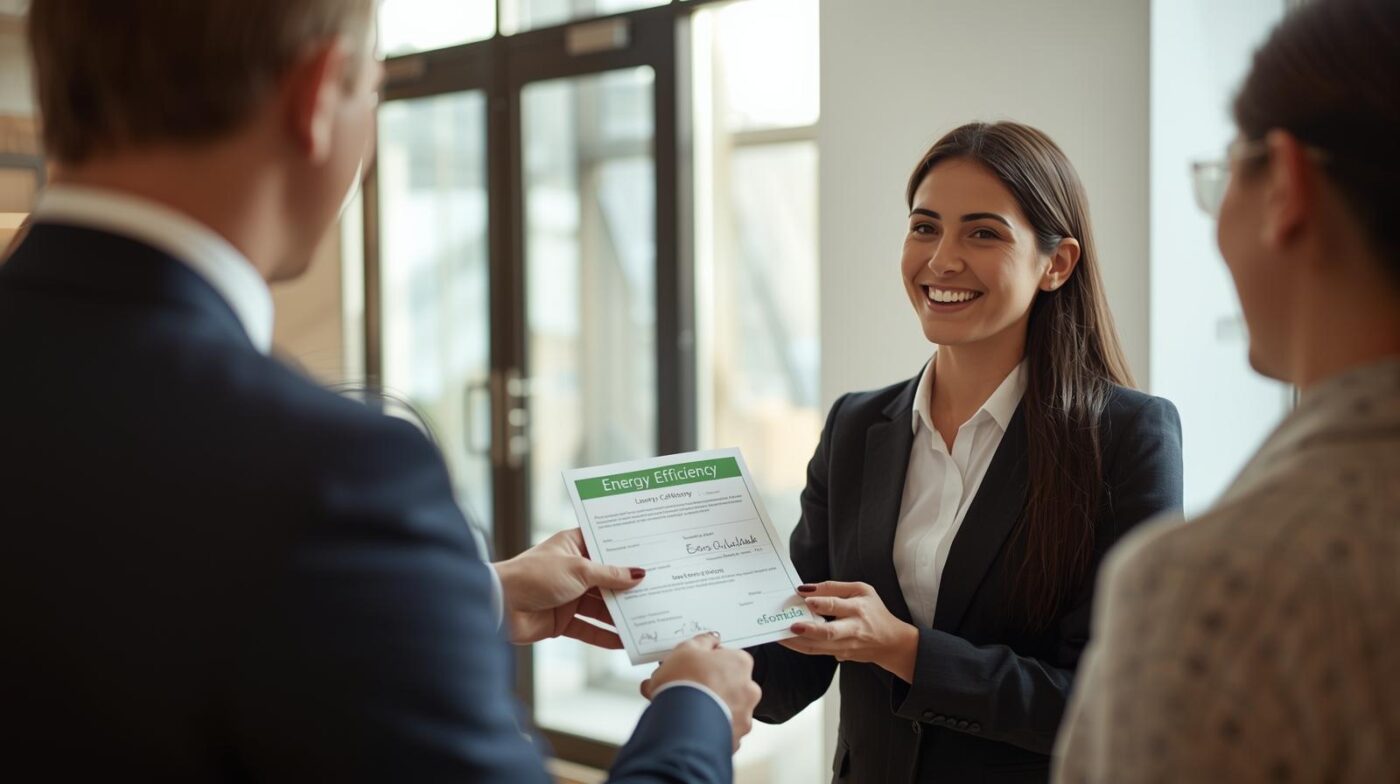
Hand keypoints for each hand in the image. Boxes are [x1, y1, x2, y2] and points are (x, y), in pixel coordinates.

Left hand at [493, 528, 643, 647]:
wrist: (499, 606)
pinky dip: (606, 636)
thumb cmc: (533, 575)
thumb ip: (609, 575)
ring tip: (649, 617)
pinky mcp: (563, 621)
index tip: (652, 553)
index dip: (627, 549)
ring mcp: (569, 596)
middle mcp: (573, 570)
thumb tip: (638, 574)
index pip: (605, 544)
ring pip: (602, 606)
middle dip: (629, 587)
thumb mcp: (578, 570)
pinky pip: (590, 629)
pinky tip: (626, 641)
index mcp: (573, 546)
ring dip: (621, 614)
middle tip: (659, 589)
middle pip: (608, 579)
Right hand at [640, 634, 761, 751]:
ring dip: (708, 707)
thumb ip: (702, 641)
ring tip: (682, 709)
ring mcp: (744, 716)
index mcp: (741, 663)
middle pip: (728, 683)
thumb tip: (710, 639)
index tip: (692, 666)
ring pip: (725, 708)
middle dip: (709, 685)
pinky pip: (720, 730)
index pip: (727, 657)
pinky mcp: (734, 739)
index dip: (706, 661)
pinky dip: (707, 728)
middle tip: (685, 688)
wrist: (681, 723)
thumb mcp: (686, 649)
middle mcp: (749, 690)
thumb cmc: (685, 682)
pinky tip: (689, 725)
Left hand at [780, 581, 919, 682]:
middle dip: (809, 630)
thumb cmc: (874, 611)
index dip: (822, 602)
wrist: (891, 643)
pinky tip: (787, 640)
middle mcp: (852, 629)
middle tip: (791, 625)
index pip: (838, 605)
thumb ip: (834, 587)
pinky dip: (801, 647)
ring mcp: (846, 646)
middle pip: (829, 632)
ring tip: (779, 635)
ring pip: (819, 647)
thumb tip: (806, 589)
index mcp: (858, 609)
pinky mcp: (840, 655)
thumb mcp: (862, 590)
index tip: (805, 598)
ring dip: (797, 642)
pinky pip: (817, 652)